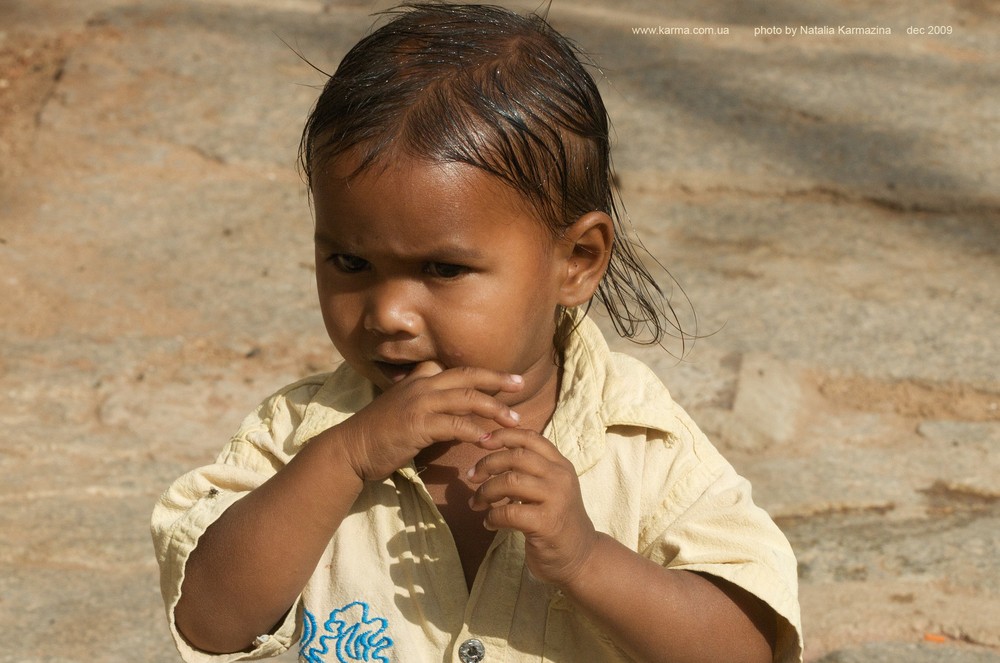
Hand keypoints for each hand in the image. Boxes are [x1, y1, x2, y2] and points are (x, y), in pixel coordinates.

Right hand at [335, 362, 523, 481]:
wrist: (351, 449)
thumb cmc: (380, 435)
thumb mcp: (406, 410)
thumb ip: (430, 406)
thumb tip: (456, 413)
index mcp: (419, 380)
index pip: (458, 370)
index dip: (485, 374)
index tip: (507, 380)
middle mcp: (421, 385)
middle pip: (468, 376)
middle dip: (497, 379)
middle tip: (521, 384)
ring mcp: (419, 403)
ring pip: (466, 398)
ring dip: (493, 408)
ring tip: (514, 420)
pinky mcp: (417, 425)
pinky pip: (454, 424)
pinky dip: (475, 431)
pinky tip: (489, 440)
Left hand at [466, 428, 598, 587]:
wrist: (581, 557)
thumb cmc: (557, 521)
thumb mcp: (550, 488)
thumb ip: (531, 470)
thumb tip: (494, 452)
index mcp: (560, 465)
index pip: (530, 438)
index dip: (503, 435)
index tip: (482, 441)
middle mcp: (560, 477)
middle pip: (516, 456)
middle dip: (487, 463)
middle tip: (471, 476)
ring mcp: (556, 499)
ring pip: (510, 481)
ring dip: (485, 491)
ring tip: (476, 503)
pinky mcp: (546, 523)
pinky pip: (509, 512)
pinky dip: (493, 516)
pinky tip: (490, 523)